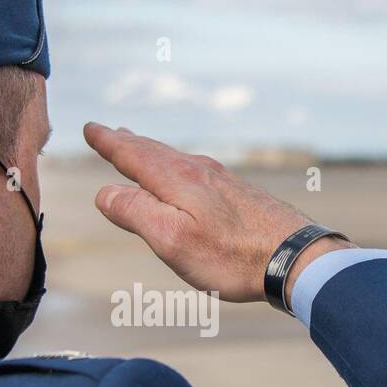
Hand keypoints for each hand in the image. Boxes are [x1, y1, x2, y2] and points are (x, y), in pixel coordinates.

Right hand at [83, 122, 351, 302]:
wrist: (295, 257)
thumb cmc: (231, 256)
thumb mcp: (172, 240)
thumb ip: (136, 213)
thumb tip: (104, 192)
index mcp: (177, 179)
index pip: (133, 155)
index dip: (109, 143)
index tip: (91, 129)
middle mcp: (199, 171)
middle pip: (154, 152)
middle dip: (128, 142)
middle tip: (109, 131)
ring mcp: (222, 181)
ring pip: (176, 159)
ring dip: (152, 152)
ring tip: (139, 146)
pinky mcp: (240, 195)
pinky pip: (196, 171)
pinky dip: (177, 166)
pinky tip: (185, 176)